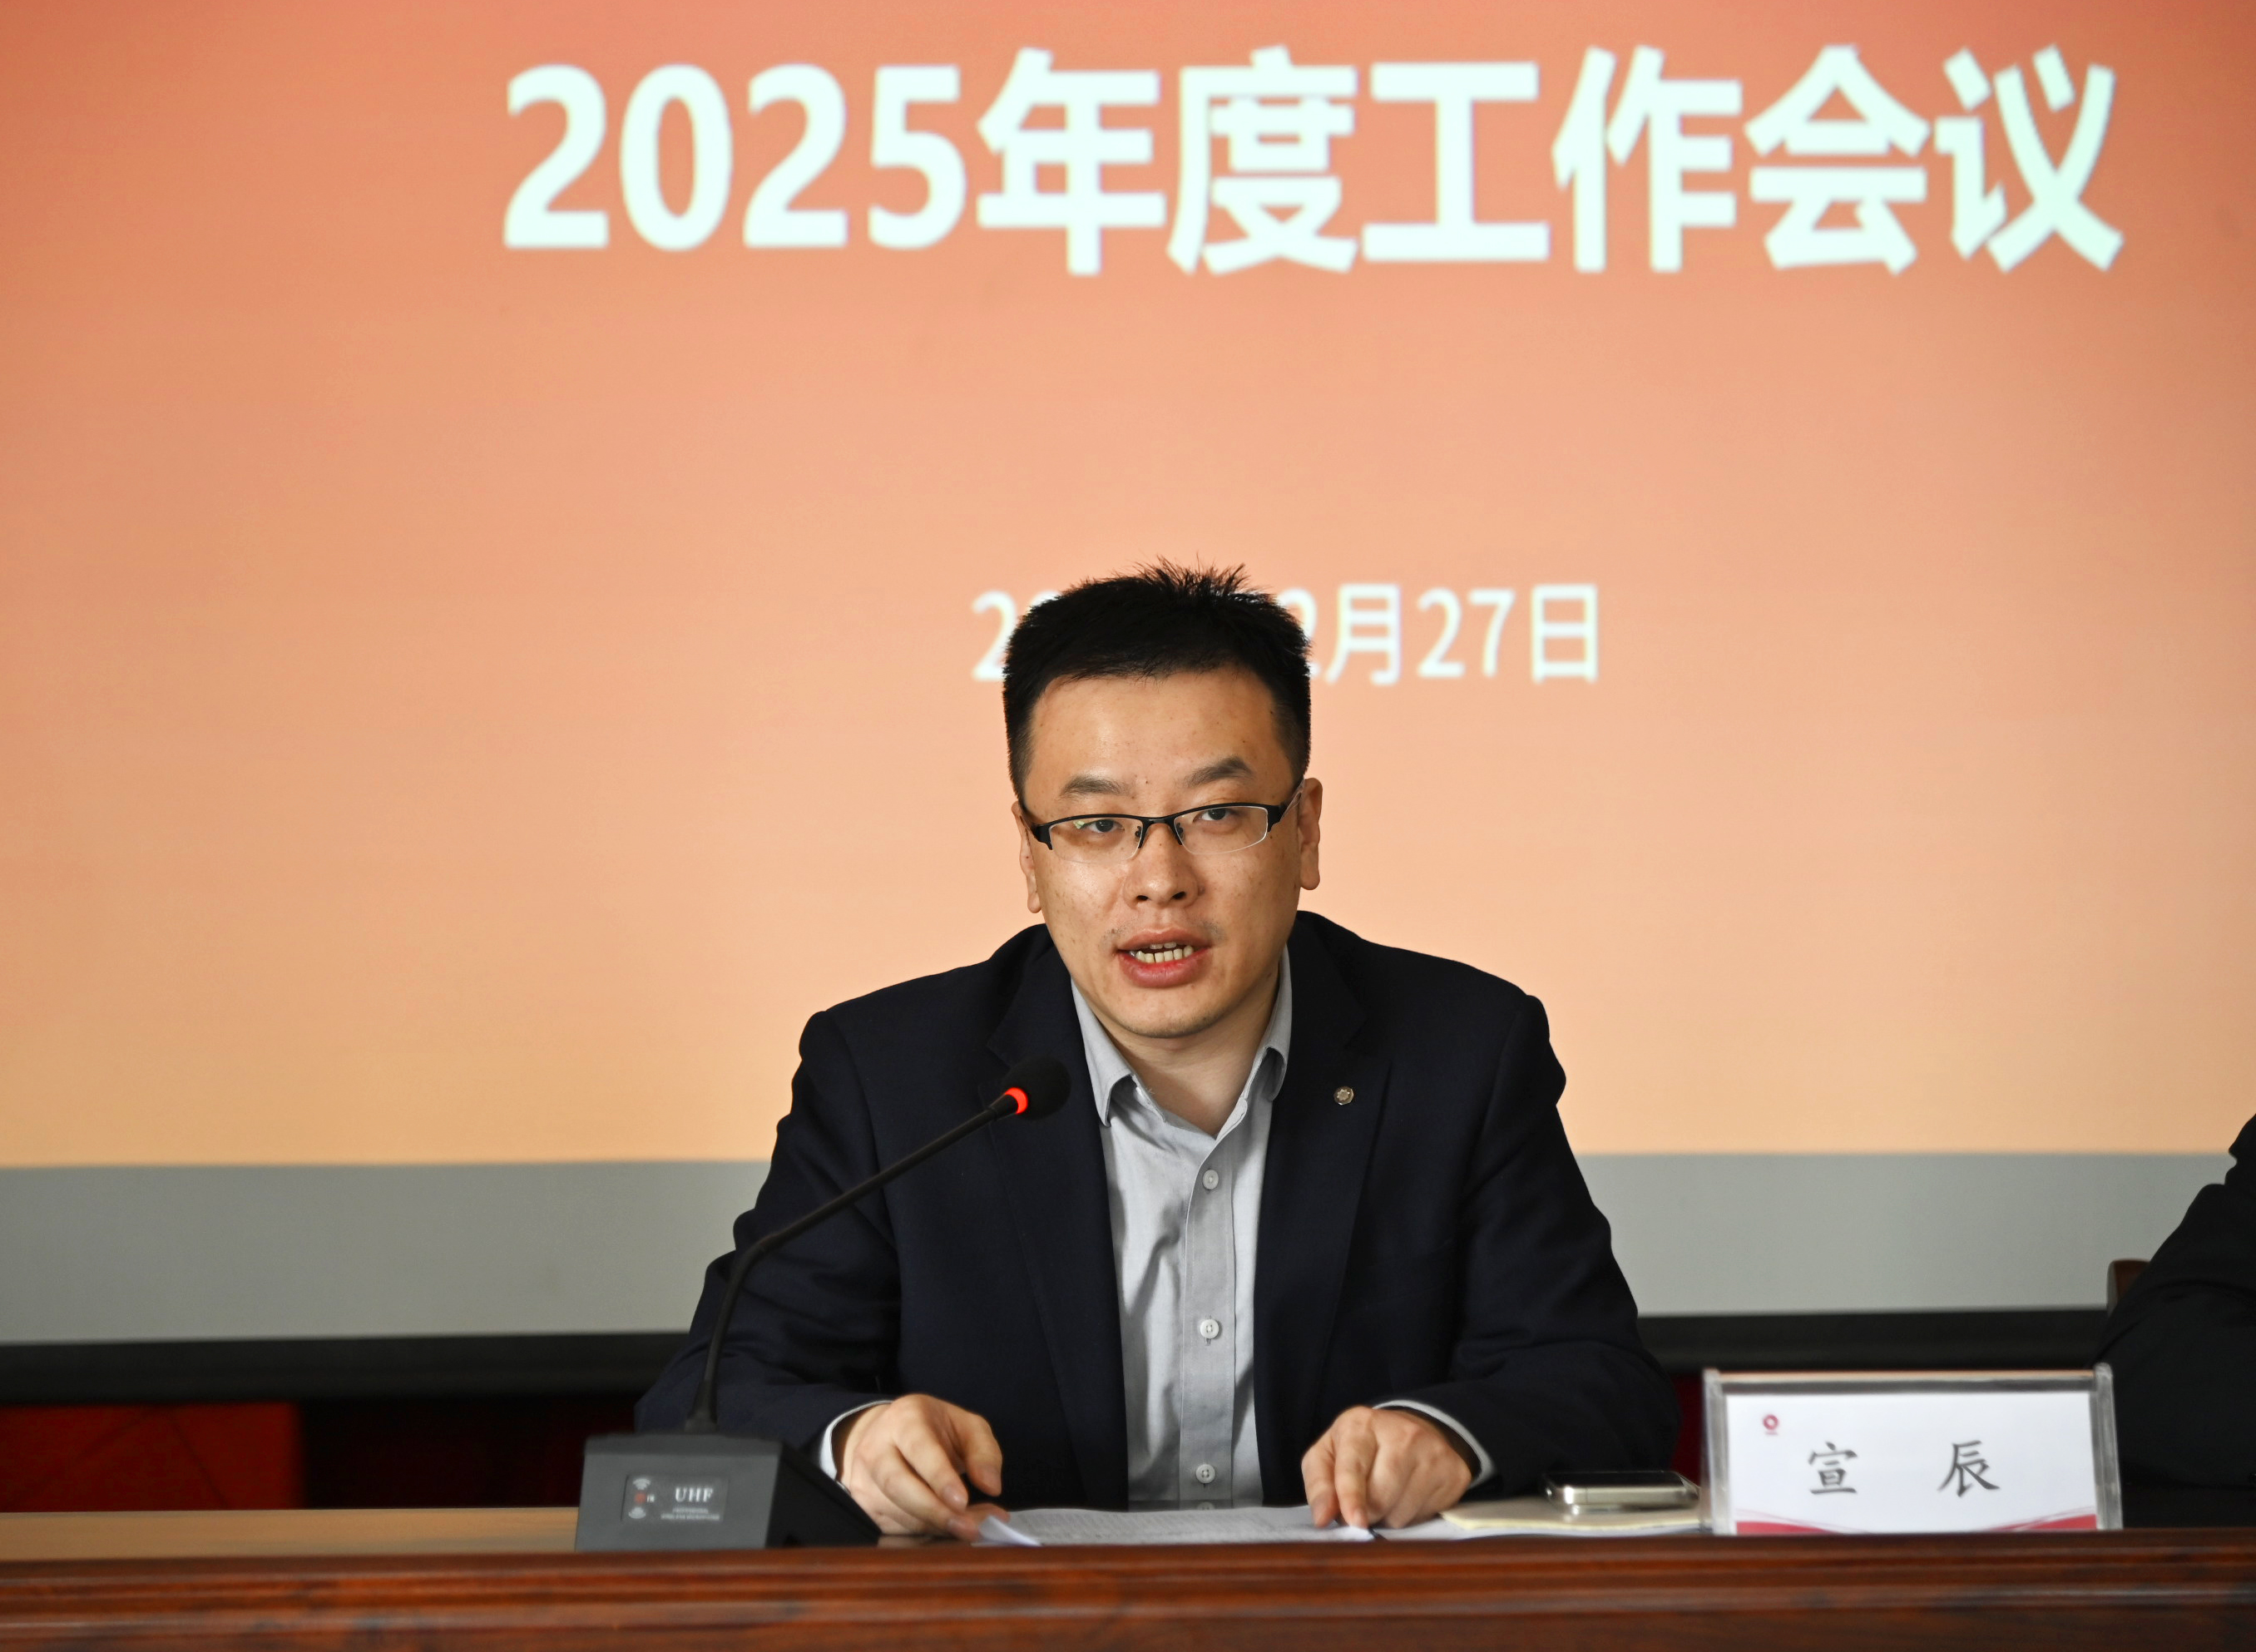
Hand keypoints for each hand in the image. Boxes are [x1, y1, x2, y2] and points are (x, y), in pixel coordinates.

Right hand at [835, 1394, 1005, 1540]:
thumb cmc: (934, 1430)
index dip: (939, 1477)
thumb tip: (991, 1486)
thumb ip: (984, 1452)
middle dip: (935, 1511)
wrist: (887, 1434)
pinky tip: (950, 1533)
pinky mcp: (864, 1506)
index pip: (918, 1449)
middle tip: (970, 1528)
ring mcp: (863, 1479)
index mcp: (903, 1418)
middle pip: (898, 1485)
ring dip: (937, 1527)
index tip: (962, 1501)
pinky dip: (926, 1536)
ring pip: (898, 1512)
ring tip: (971, 1529)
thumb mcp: (967, 1426)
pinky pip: (895, 1529)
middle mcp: (875, 1447)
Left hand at [1302, 1406, 1473, 1529]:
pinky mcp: (1454, 1472)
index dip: (1351, 1497)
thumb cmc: (1361, 1448)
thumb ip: (1319, 1485)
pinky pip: (1426, 1515)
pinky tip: (1410, 1496)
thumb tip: (1322, 1518)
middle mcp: (1402, 1432)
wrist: (1414, 1431)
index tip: (1354, 1521)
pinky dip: (1413, 1516)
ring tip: (1387, 1496)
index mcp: (1361, 1424)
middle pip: (1380, 1497)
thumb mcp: (1329, 1454)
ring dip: (1388, 1517)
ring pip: (1402, 1512)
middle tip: (1363, 1505)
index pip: (1354, 1466)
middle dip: (1367, 1512)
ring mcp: (1433, 1451)